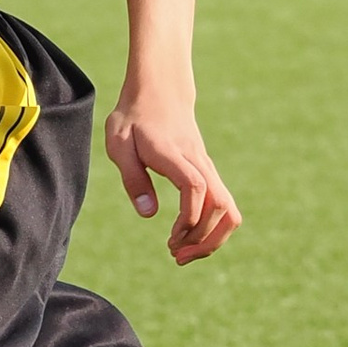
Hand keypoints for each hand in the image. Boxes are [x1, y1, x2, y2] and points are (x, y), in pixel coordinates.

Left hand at [105, 85, 240, 263]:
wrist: (161, 90)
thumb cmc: (134, 117)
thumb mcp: (119, 143)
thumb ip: (133, 178)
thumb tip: (148, 214)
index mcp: (173, 153)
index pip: (195, 186)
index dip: (189, 217)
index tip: (172, 237)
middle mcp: (198, 161)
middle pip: (222, 205)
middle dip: (205, 239)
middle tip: (176, 256)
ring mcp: (207, 166)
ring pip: (228, 208)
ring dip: (212, 237)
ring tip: (184, 252)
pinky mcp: (208, 172)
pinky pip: (222, 204)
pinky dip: (212, 227)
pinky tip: (189, 235)